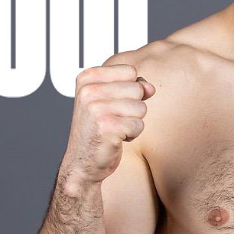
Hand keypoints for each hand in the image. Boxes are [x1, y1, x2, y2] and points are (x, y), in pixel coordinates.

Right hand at [60, 63, 155, 186]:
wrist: (83, 162)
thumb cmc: (100, 128)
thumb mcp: (112, 99)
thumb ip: (133, 86)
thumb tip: (149, 87)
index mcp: (87, 78)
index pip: (130, 71)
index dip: (129, 89)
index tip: (112, 103)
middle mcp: (88, 91)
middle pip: (137, 89)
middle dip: (133, 107)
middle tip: (113, 119)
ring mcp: (95, 109)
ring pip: (141, 108)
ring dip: (133, 122)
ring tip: (114, 128)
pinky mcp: (106, 127)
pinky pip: (138, 125)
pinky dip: (132, 134)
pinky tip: (115, 138)